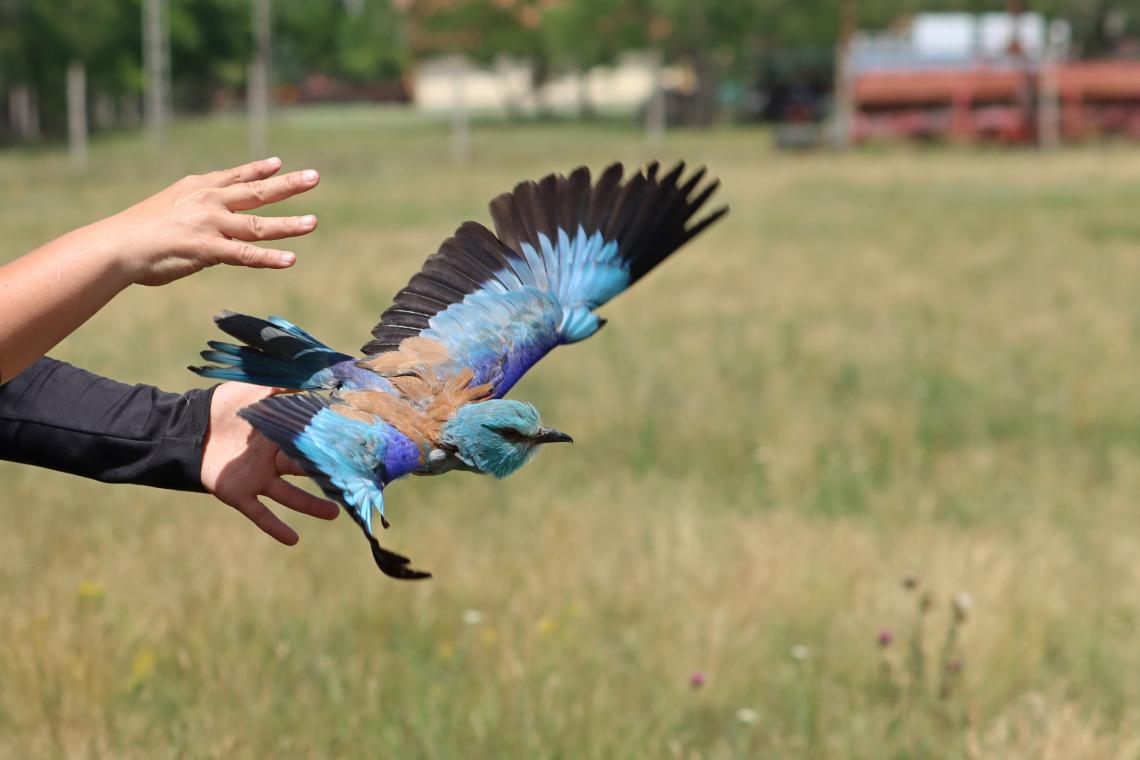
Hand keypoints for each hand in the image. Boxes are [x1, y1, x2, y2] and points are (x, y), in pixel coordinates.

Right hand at [102, 156, 320, 286]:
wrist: (115, 245)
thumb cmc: (135, 233)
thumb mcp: (167, 212)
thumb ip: (192, 217)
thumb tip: (207, 231)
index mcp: (197, 189)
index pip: (235, 176)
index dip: (258, 169)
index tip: (277, 162)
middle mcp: (209, 201)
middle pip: (257, 192)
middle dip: (288, 184)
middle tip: (315, 176)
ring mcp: (211, 224)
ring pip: (258, 224)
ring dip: (289, 224)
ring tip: (313, 222)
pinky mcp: (209, 249)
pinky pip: (246, 255)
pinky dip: (270, 258)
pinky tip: (291, 259)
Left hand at [200, 382, 338, 544]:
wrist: (188, 425)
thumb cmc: (224, 405)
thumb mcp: (257, 389)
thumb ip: (284, 388)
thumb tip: (314, 382)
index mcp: (280, 436)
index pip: (310, 443)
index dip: (330, 445)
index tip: (355, 449)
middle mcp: (273, 460)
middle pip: (306, 470)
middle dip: (328, 476)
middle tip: (354, 482)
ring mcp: (258, 479)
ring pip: (290, 495)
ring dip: (311, 505)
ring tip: (335, 513)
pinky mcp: (239, 494)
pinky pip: (259, 514)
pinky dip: (275, 527)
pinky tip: (293, 540)